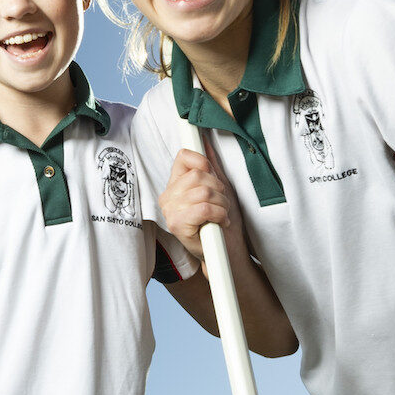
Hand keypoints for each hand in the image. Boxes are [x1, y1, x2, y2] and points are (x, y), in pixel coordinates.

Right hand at [157, 146, 240, 263]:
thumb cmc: (222, 222)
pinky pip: (204, 207)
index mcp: (175, 185)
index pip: (183, 157)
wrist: (226, 252)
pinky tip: (220, 222)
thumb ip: (211, 166)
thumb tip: (206, 142)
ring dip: (222, 204)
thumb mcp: (220, 190)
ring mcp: (171, 211)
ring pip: (204, 191)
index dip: (202, 160)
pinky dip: (219, 214)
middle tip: (222, 203)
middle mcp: (168, 197)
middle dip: (219, 188)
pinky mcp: (177, 225)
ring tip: (222, 214)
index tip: (212, 172)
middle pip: (198, 175)